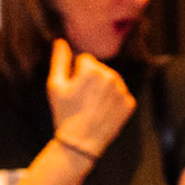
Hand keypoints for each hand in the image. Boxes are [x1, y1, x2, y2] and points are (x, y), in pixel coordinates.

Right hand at [47, 38, 135, 157]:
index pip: (84, 60)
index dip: (76, 74)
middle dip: (91, 80)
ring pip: (110, 82)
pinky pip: (120, 96)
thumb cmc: (64, 113)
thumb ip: (59, 60)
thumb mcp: (55, 86)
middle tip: (82, 101)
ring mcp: (122, 90)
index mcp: (92, 69)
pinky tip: (102, 113)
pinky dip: (112, 103)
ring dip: (102, 90)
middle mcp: (110, 76)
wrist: (81, 143)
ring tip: (92, 108)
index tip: (73, 90)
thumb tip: (61, 42)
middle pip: (99, 70)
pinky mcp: (129, 104)